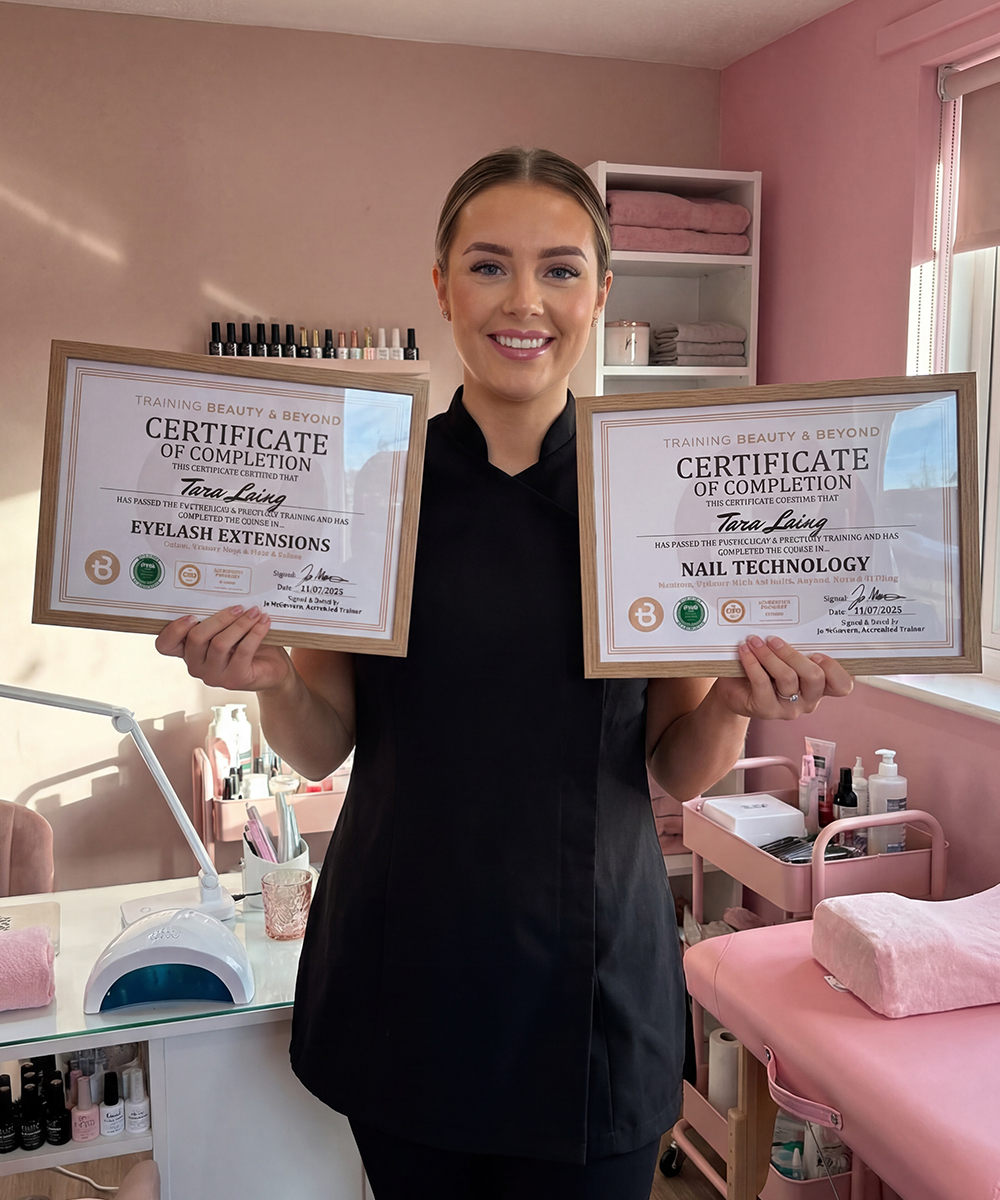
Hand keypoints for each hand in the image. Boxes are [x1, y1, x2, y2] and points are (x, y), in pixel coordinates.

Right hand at [154, 605, 293, 692]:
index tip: (191, 615)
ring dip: (240, 624)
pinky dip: (255, 633)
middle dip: (219, 618)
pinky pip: (243, 651)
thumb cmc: (246, 644)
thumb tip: (223, 591)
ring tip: (254, 612)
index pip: (165, 645)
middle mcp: (196, 665)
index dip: (173, 630)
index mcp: (188, 651)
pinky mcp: (235, 679)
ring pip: (220, 644)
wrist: (271, 668)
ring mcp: (214, 675)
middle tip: (238, 607)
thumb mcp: (227, 629)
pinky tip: (263, 622)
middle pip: (196, 638)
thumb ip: (217, 618)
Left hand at [712, 635, 852, 720]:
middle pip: (815, 677)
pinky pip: (762, 682)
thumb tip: (794, 618)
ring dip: (769, 655)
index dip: (835, 669)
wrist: (736, 689)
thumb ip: (797, 646)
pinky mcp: (766, 709)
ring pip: (787, 678)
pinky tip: (745, 650)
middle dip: (794, 654)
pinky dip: (752, 662)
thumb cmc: (765, 668)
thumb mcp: (784, 658)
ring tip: (755, 640)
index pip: (842, 685)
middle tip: (774, 639)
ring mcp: (789, 708)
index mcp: (821, 686)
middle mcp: (809, 699)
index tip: (817, 652)